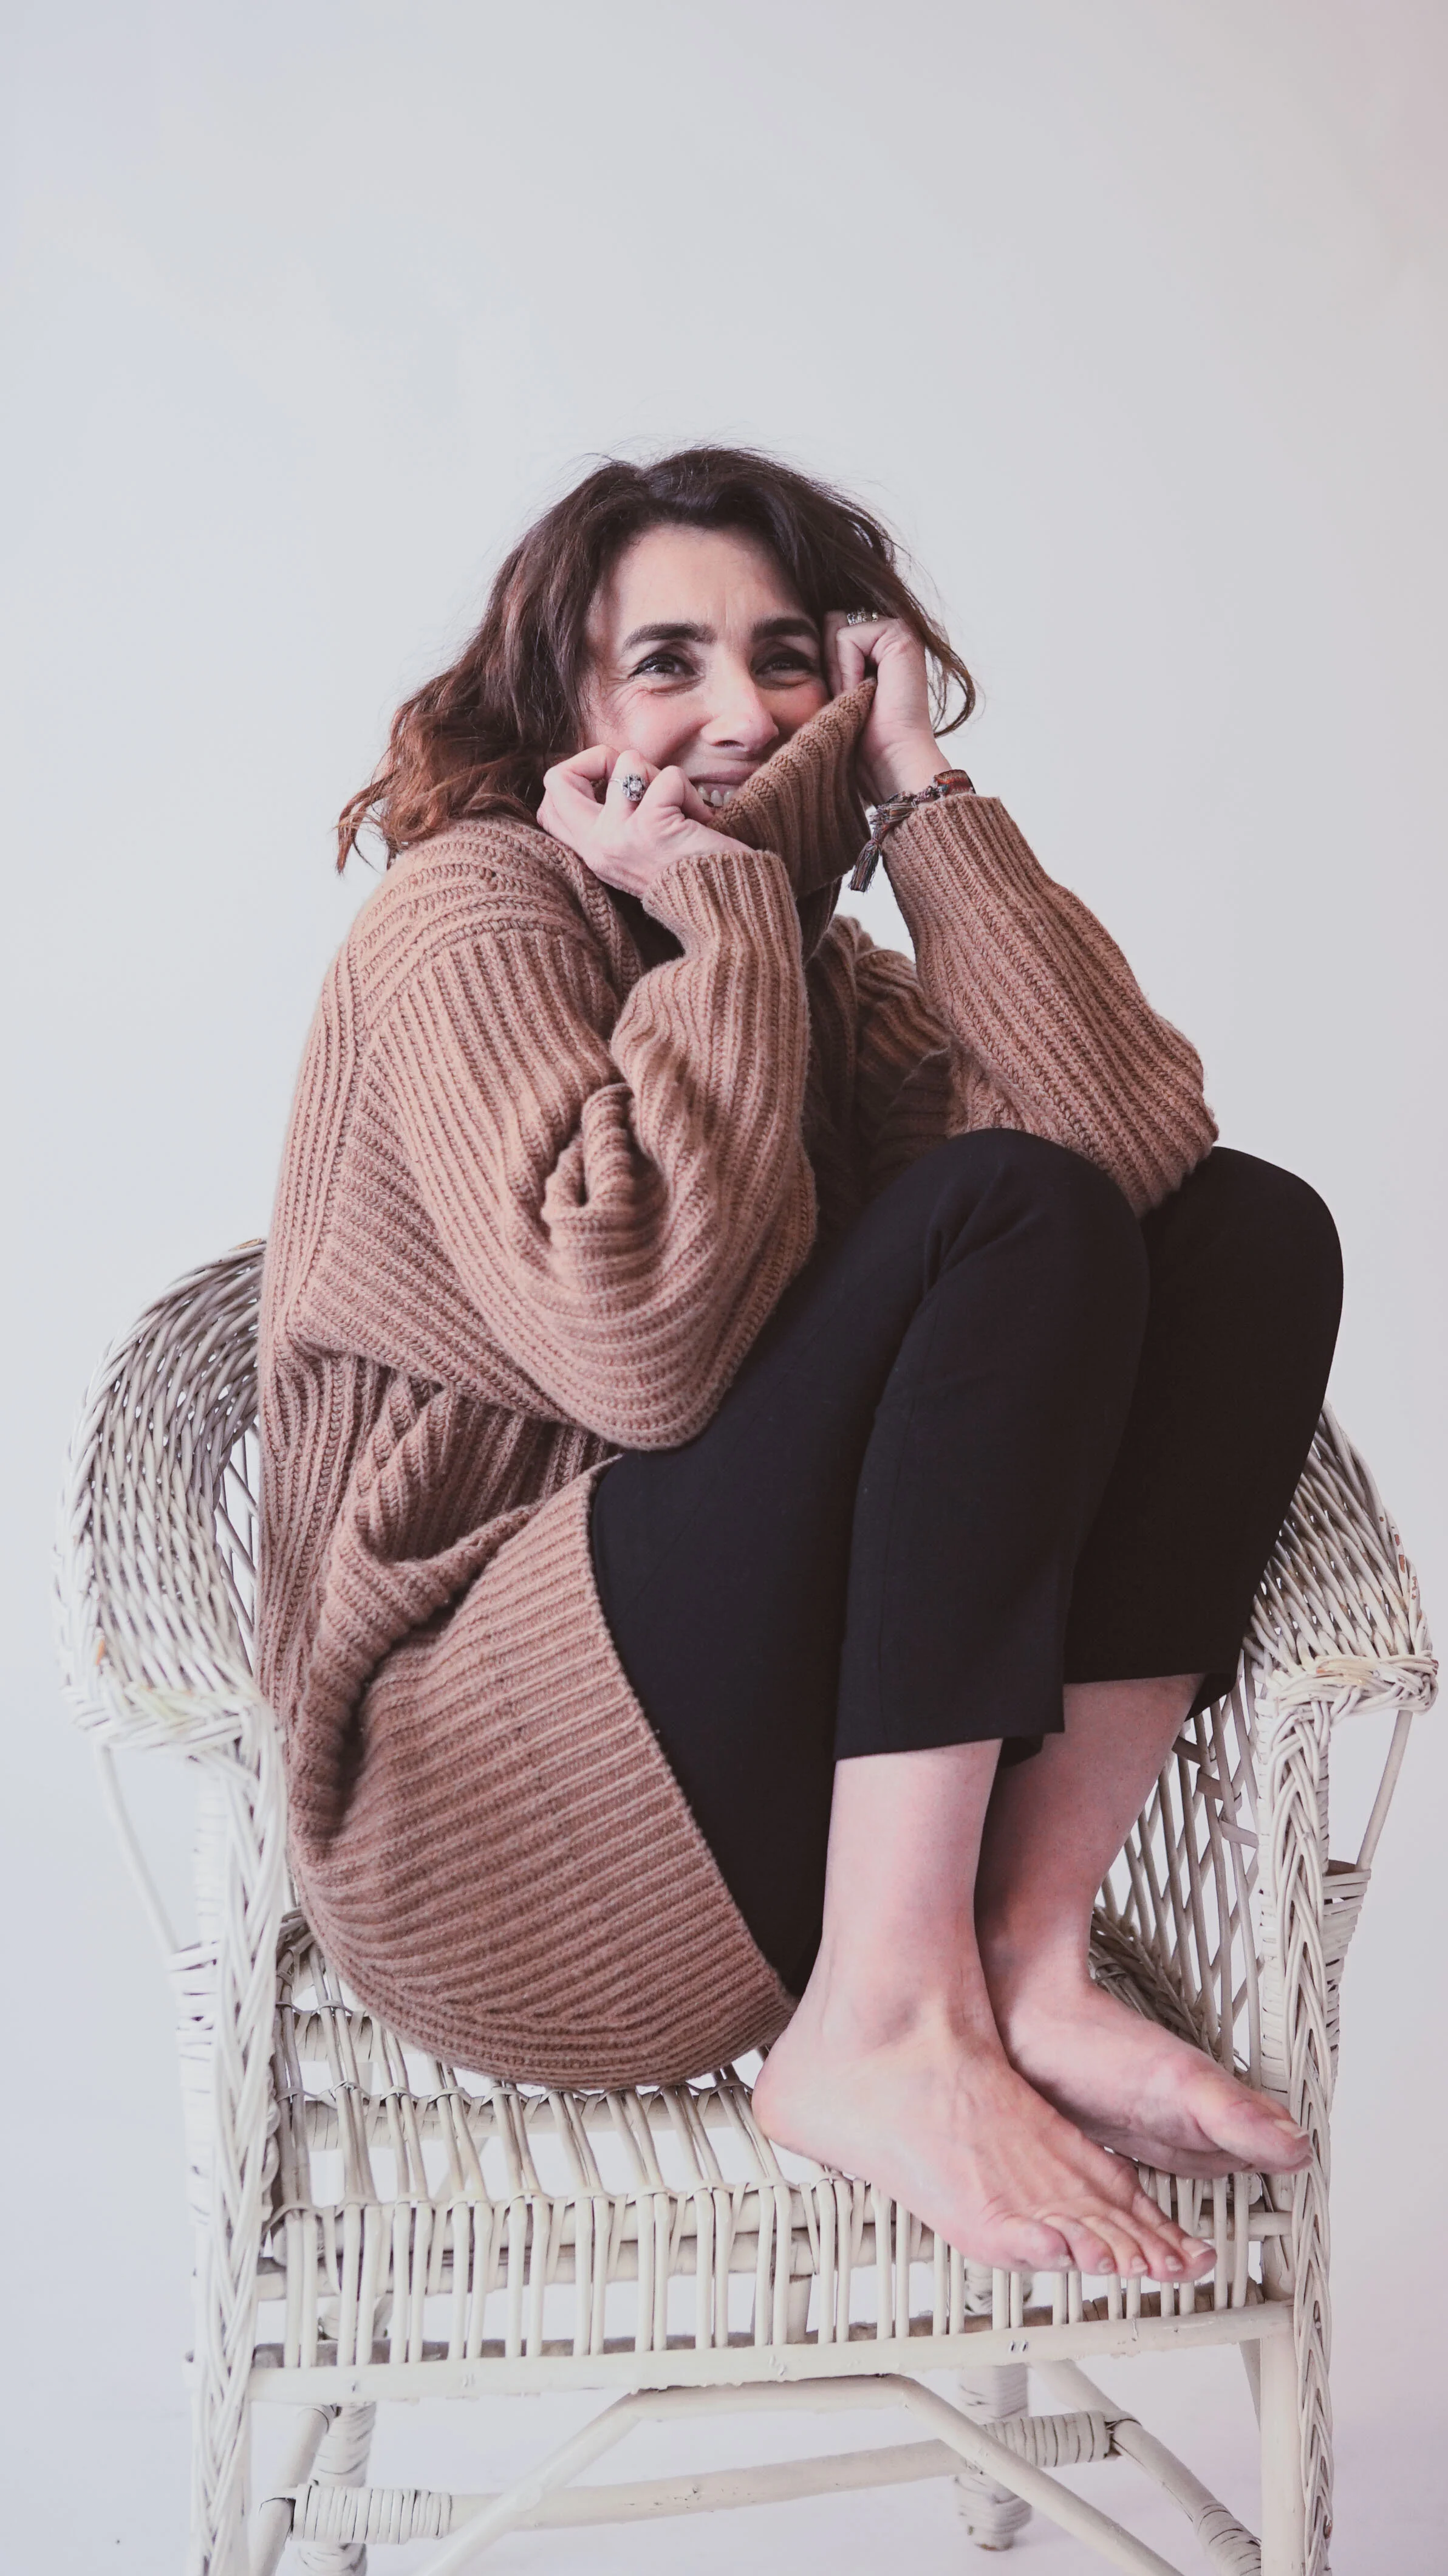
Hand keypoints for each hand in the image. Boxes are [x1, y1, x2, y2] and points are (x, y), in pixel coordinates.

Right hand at [538, 745, 744, 899]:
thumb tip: (610, 769)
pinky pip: (669, 778)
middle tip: (636, 782)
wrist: (720, 911)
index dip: (574, 776)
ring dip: (661, 776)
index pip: (546, 806)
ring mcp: (619, 837)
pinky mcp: (650, 827)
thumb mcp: (635, 850)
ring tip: (679, 810)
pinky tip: (699, 822)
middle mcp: (596, 847)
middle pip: (557, 777)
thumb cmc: (688, 873)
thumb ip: (611, 818)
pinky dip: (690, 793)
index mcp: (590, 854)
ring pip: (628, 762)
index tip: (611, 785)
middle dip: (602, 759)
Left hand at [824, 611, 945, 802]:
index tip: (845, 704)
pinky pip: (846, 637)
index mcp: (878, 650)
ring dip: (837, 672)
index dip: (826, 672)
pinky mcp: (900, 635)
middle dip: (830, 667)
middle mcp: (890, 638)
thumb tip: (804, 632)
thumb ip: (826, 661)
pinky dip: (847, 670)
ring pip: (836, 632)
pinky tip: (866, 693)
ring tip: (858, 700)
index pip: (827, 636)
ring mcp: (899, 633)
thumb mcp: (833, 696)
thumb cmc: (859, 742)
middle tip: (851, 702)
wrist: (888, 762)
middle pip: (829, 628)